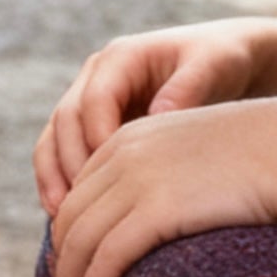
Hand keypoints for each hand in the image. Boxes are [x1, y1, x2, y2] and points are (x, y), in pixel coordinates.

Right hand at [34, 19, 272, 214]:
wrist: (224, 63)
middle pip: (65, 121)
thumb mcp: (214, 66)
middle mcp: (96, 77)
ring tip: (61, 218)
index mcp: (122, 58)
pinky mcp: (92, 127)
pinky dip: (59, 184)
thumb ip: (188, 87)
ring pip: (54, 140)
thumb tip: (157, 116)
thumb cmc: (222, 61)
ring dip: (53, 178)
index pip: (95, 100)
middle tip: (82, 207)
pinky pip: (62, 155)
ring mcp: (89, 101)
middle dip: (69, 165)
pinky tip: (66, 218)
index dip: (98, 139)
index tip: (116, 178)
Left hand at [50, 99, 276, 276]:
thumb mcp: (197, 158)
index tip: (71, 272)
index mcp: (129, 138)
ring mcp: (137, 179)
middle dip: (62, 267)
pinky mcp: (156, 209)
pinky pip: (107, 257)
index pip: (78, 194)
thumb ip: (168, 179)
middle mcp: (124, 154)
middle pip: (70, 219)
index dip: (68, 238)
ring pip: (80, 242)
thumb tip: (158, 221)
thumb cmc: (260, 162)